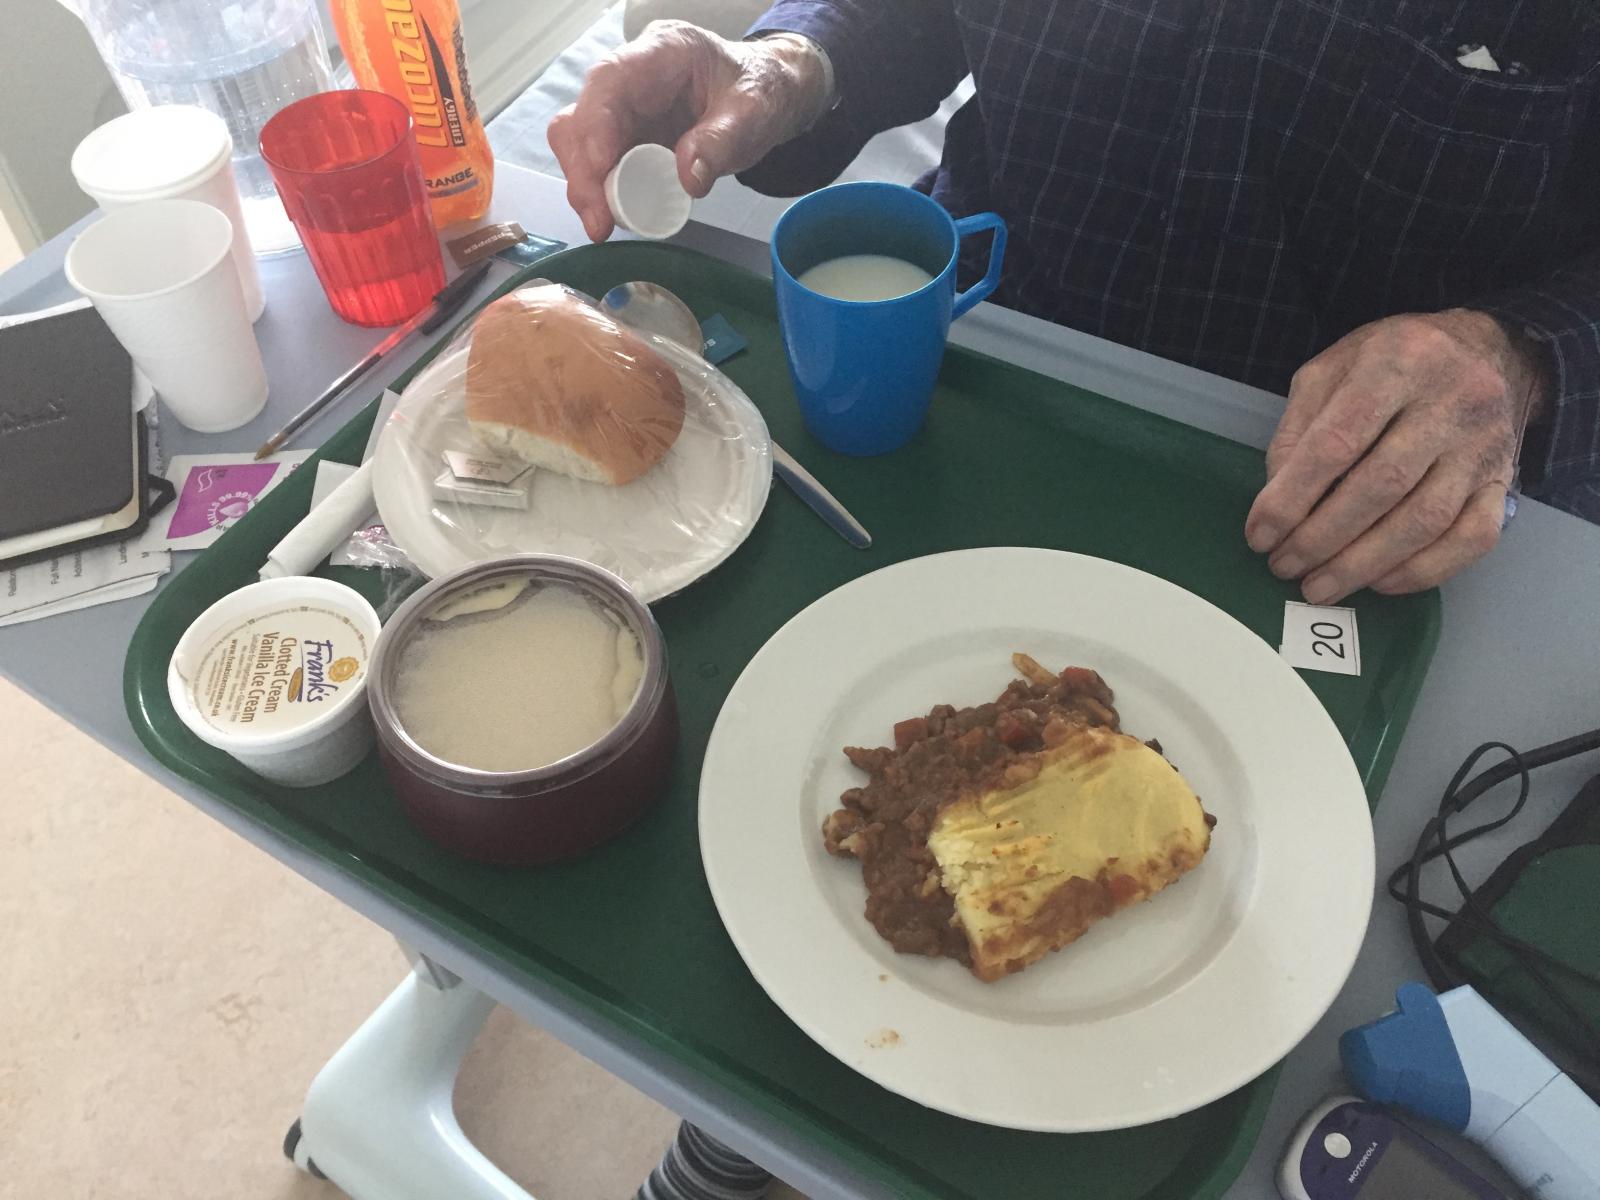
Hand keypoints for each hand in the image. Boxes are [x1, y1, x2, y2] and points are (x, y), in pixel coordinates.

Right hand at [548, 21, 829, 241]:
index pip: (610, 79)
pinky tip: (614, 218)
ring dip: (586, 187)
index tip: (600, 167)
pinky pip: (598, 167)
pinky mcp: (624, 139)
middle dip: (583, 170)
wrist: (764, 95)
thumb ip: (724, 140)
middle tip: (601, 220)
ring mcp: (624, 110)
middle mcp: (631, 78)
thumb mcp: (754, 112)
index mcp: (662, 52)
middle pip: (581, 117)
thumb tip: (688, 179)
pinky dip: (601, 194)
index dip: (596, 123)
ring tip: (604, 226)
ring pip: (578, 144)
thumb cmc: (757, 91)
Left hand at [1245, 309, 1546, 601]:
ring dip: (1363, 564)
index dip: (1292, 497)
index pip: (1337, 443)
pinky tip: (1379, 582)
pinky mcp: (1503, 482)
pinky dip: (1423, 571)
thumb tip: (1277, 498)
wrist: (1484, 350)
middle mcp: (1451, 402)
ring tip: (1318, 586)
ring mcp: (1483, 445)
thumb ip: (1298, 428)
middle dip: (1322, 538)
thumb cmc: (1392, 362)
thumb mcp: (1331, 369)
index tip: (1260, 534)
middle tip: (1283, 566)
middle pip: (1381, 487)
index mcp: (1398, 363)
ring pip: (1425, 520)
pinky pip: (1471, 539)